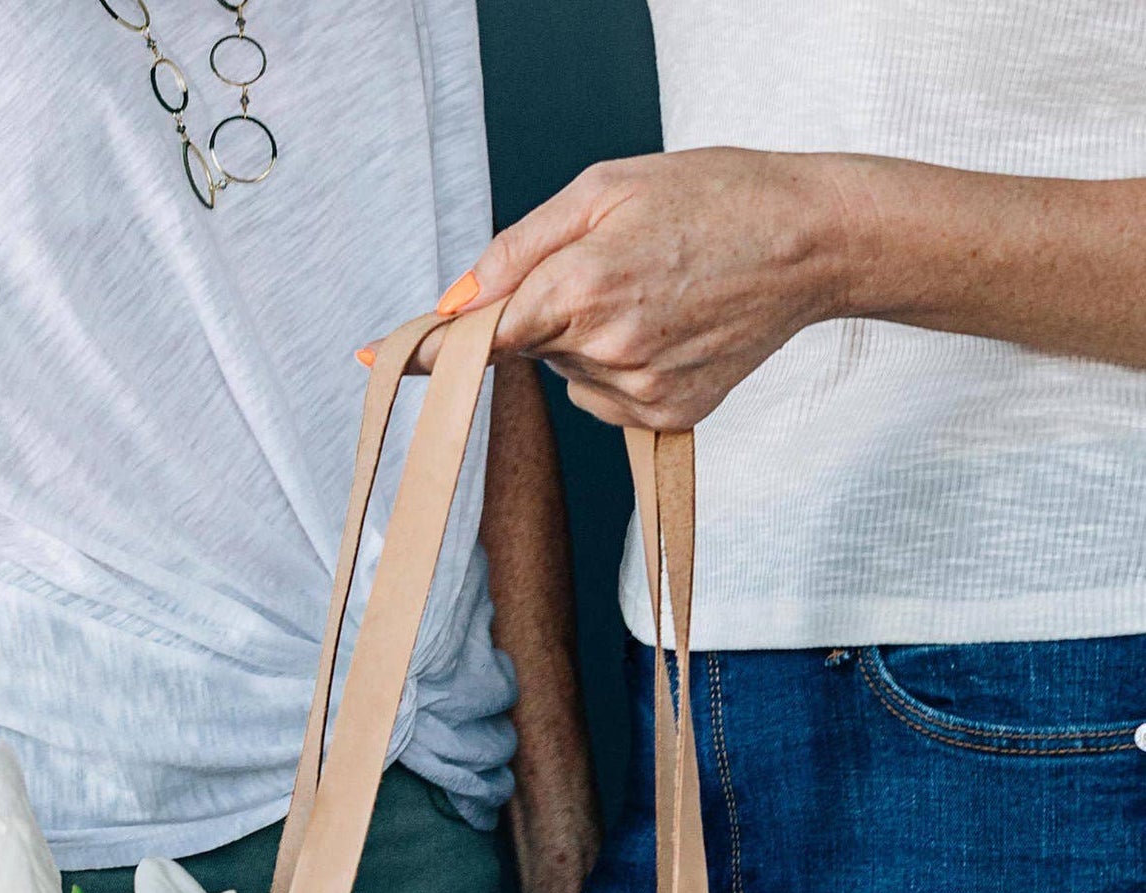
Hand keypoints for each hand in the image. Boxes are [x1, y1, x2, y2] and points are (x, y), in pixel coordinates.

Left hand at [432, 148, 862, 431]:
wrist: (808, 242)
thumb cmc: (709, 197)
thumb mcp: (607, 188)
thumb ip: (521, 246)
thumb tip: (457, 299)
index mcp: (584, 284)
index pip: (479, 332)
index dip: (425, 349)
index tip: (372, 362)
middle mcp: (608, 348)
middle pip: (529, 347)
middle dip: (545, 311)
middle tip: (613, 265)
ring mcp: (642, 390)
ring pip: (570, 374)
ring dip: (588, 340)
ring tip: (653, 292)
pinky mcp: (669, 417)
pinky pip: (608, 400)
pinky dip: (621, 370)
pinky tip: (668, 330)